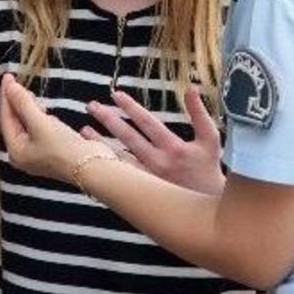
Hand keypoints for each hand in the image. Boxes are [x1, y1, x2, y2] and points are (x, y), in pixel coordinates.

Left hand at [0, 73, 101, 182]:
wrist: (93, 167)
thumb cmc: (64, 148)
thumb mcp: (40, 123)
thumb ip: (24, 103)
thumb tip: (10, 86)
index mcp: (15, 151)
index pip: (6, 118)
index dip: (6, 96)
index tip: (7, 77)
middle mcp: (24, 154)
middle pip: (15, 122)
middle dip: (16, 102)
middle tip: (17, 81)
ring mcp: (38, 153)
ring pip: (27, 124)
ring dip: (27, 107)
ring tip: (29, 92)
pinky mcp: (52, 149)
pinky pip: (39, 128)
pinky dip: (39, 116)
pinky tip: (43, 108)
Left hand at [84, 87, 224, 194]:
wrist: (208, 206)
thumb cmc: (209, 169)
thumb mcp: (210, 138)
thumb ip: (199, 113)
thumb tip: (191, 87)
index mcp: (173, 147)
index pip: (146, 122)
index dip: (130, 106)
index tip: (115, 93)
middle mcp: (157, 162)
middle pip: (127, 137)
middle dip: (108, 119)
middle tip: (91, 106)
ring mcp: (147, 177)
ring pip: (119, 157)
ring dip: (100, 143)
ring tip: (83, 130)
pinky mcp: (142, 189)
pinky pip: (120, 174)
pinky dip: (107, 163)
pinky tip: (94, 155)